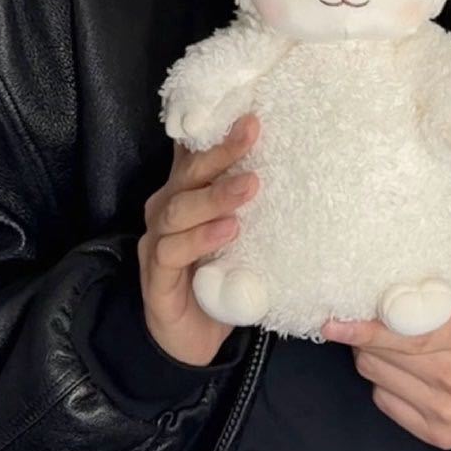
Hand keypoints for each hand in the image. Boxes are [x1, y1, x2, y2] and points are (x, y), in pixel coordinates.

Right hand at [137, 112, 260, 365]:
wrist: (191, 342)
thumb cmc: (217, 278)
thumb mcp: (237, 233)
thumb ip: (249, 202)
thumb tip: (294, 164)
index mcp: (186, 194)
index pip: (196, 153)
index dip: (215, 130)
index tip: (247, 108)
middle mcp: (166, 210)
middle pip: (189, 173)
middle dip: (222, 151)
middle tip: (253, 131)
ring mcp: (156, 243)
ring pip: (179, 208)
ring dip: (216, 195)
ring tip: (251, 186)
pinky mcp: (156, 278)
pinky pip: (172, 251)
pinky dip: (201, 238)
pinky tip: (228, 230)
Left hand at [321, 184, 450, 450]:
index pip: (408, 334)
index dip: (366, 328)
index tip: (334, 318)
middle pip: (383, 356)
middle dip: (364, 333)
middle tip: (360, 310)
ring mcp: (447, 411)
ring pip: (378, 378)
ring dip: (372, 354)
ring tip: (389, 333)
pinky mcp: (439, 433)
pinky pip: (387, 402)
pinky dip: (387, 382)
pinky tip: (404, 363)